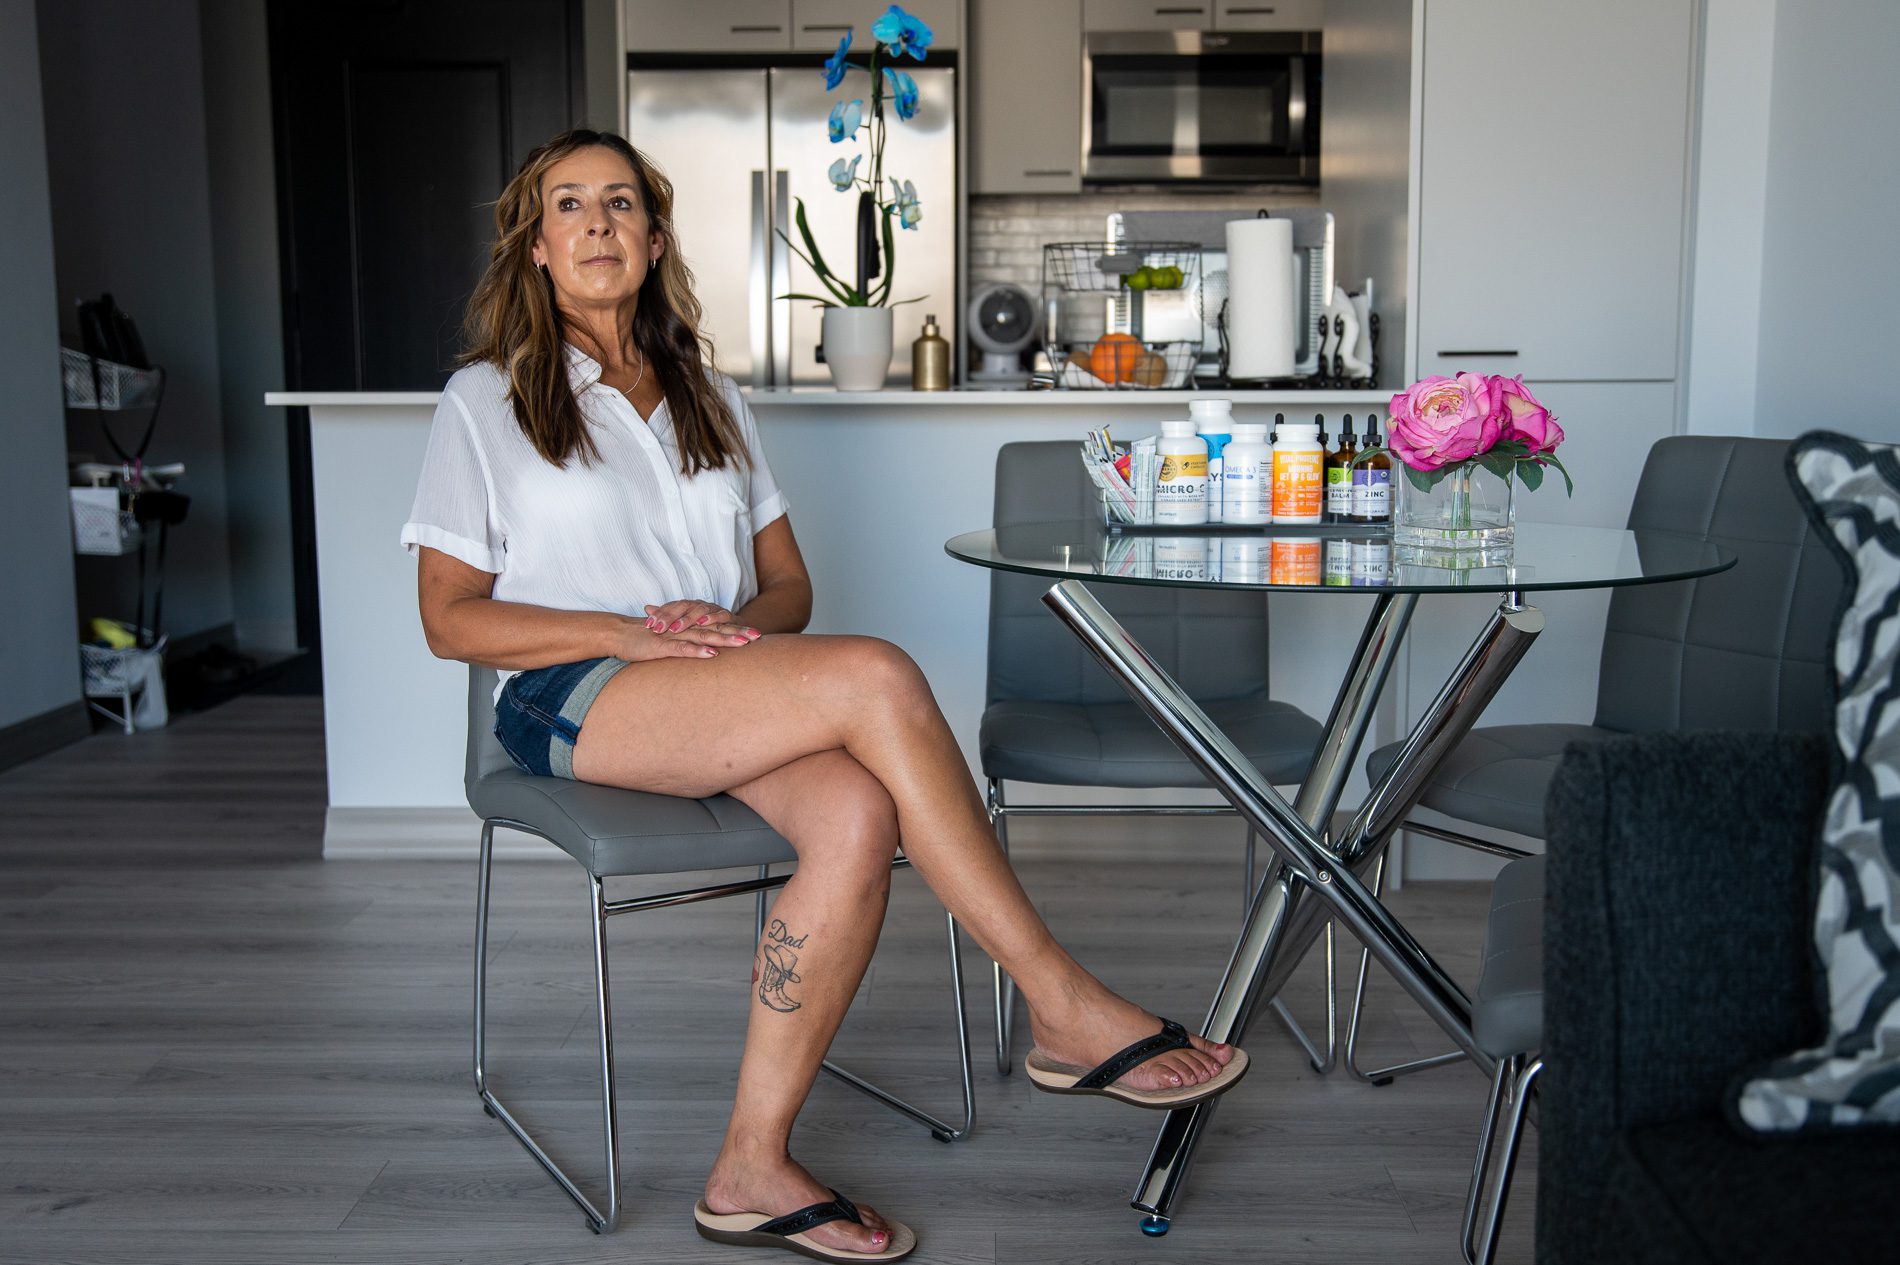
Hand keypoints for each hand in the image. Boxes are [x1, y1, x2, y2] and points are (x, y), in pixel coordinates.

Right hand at [621, 600, 761, 660]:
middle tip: (759, 637)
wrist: (619, 633)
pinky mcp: (662, 646)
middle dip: (738, 633)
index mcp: (687, 627)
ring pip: (703, 636)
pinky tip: (712, 653)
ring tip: (743, 644)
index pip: (716, 626)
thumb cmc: (646, 639)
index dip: (736, 629)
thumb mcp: (670, 640)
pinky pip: (682, 648)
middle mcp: (684, 628)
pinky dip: (697, 650)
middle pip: (715, 629)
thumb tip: (705, 649)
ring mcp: (673, 636)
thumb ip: (687, 642)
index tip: (757, 635)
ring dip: (724, 640)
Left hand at [644, 599, 736, 631]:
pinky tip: (702, 624)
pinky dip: (711, 618)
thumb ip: (667, 615)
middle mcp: (700, 605)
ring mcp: (714, 609)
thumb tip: (647, 607)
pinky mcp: (729, 616)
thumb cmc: (707, 626)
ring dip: (687, 619)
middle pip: (683, 606)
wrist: (734, 627)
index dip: (659, 615)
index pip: (671, 607)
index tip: (647, 625)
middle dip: (669, 617)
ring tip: (675, 628)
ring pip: (699, 610)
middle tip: (657, 628)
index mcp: (689, 606)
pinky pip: (720, 615)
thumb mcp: (685, 622)